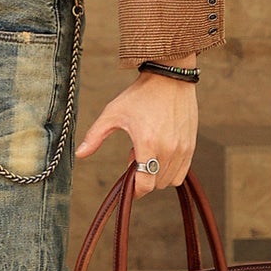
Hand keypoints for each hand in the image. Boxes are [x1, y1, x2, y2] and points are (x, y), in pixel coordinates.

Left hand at [74, 71, 197, 197]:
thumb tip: (80, 154)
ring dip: (157, 173)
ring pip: (170, 180)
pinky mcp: (191, 145)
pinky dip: (170, 170)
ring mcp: (182, 148)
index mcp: (148, 143)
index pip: (145, 184)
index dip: (135, 191)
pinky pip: (182, 172)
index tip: (128, 187)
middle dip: (143, 176)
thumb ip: (95, 136)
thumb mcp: (112, 113)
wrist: (169, 79)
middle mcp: (168, 149)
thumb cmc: (139, 95)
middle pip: (156, 184)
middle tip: (134, 155)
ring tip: (149, 151)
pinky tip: (161, 152)